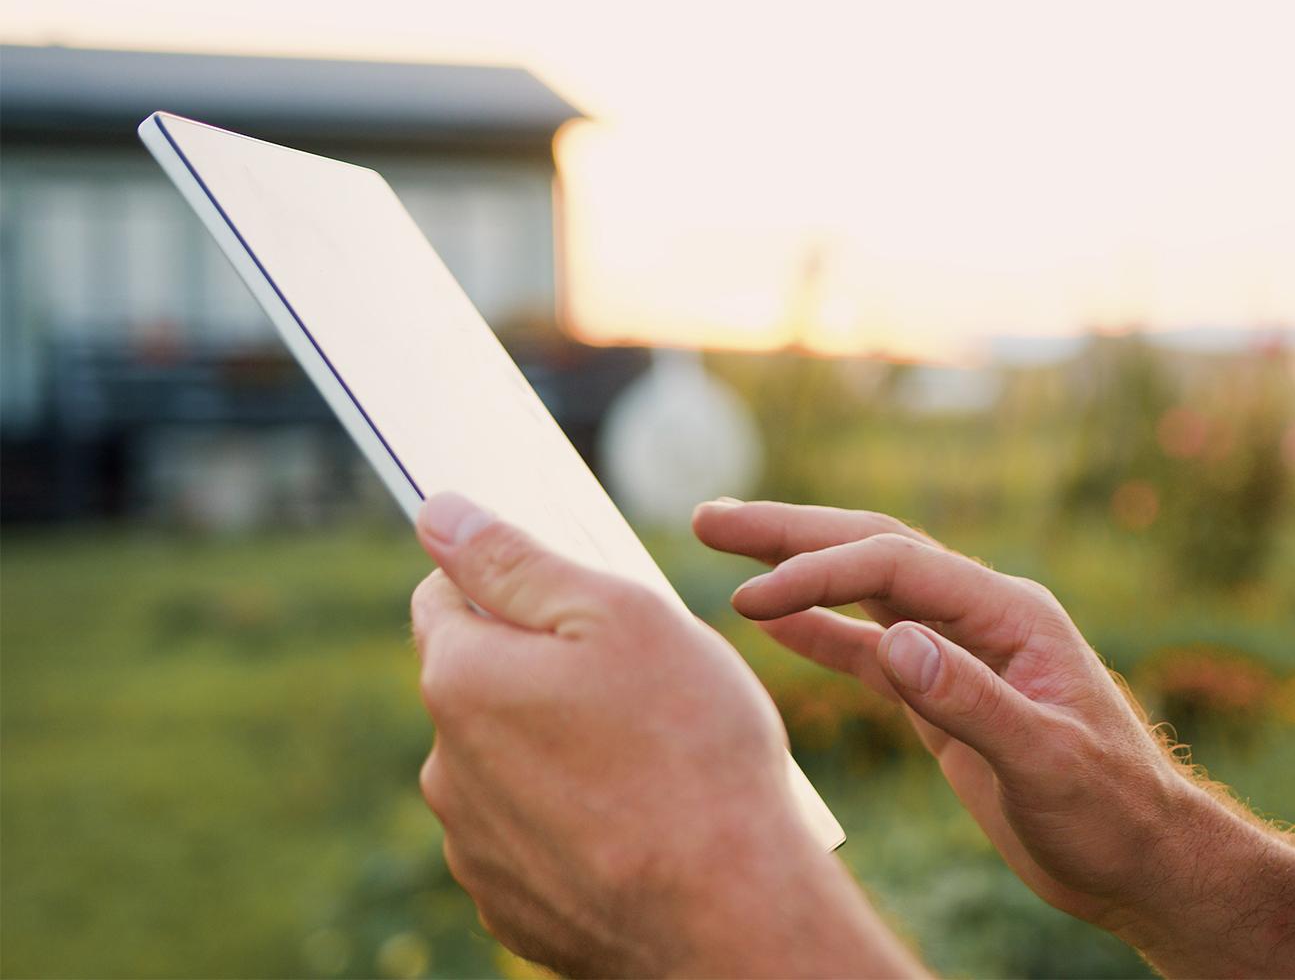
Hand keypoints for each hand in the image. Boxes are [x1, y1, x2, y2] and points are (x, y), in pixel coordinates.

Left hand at [409, 492, 914, 977]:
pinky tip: (636, 825)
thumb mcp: (619, 617)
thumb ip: (517, 562)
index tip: (576, 598)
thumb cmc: (690, 748)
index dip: (511, 582)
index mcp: (463, 680)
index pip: (445, 596)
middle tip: (640, 685)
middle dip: (541, 670)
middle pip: (481, 683)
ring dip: (557, 749)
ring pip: (506, 764)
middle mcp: (447, 766)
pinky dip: (571, 822)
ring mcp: (474, 846)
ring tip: (650, 764)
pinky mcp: (510, 904)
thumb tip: (438, 512)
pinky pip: (530, 836)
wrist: (728, 912)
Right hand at [694, 500, 1294, 977]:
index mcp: (1012, 615)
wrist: (1142, 858)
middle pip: (875, 551)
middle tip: (710, 517)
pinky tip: (771, 621)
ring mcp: (962, 652)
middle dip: (793, 532)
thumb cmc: (1112, 811)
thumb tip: (894, 640)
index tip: (752, 599)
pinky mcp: (945, 694)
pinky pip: (871, 649)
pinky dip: (819, 632)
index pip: (900, 568)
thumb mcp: (1047, 760)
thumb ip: (971, 700)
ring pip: (866, 591)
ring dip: (798, 566)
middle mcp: (983, 617)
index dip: (822, 573)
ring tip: (722, 541)